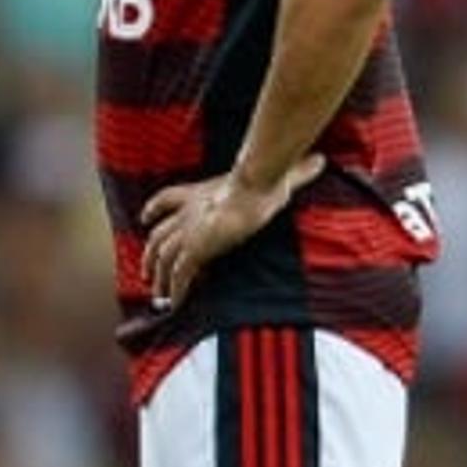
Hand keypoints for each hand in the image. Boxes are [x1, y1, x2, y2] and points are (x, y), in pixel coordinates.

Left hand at [138, 156, 322, 307]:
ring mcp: (189, 232)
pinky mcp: (195, 249)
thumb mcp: (276, 174)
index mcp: (199, 193)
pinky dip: (175, 291)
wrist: (254, 187)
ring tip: (158, 294)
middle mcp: (188, 213)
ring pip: (163, 259)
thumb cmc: (264, 178)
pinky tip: (174, 305)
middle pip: (157, 235)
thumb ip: (295, 170)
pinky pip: (179, 276)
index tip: (145, 218)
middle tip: (148, 271)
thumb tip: (321, 161)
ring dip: (159, 278)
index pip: (166, 199)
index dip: (153, 209)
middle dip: (150, 255)